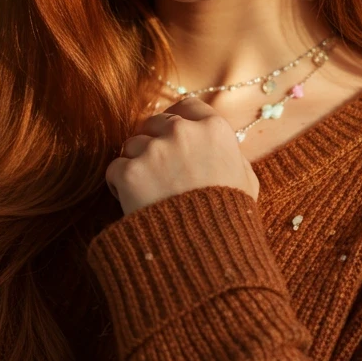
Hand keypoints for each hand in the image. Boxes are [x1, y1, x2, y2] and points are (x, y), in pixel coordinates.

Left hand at [104, 97, 259, 216]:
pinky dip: (121, 185)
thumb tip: (220, 146)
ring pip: (132, 145)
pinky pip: (115, 169)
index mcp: (214, 129)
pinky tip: (136, 202)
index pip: (186, 106)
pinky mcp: (130, 172)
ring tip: (150, 192)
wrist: (207, 254)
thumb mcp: (246, 181)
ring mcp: (154, 150)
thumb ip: (231, 155)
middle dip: (153, 143)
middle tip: (159, 172)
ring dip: (136, 164)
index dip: (176, 120)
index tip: (171, 136)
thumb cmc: (231, 220)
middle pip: (154, 123)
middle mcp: (183, 131)